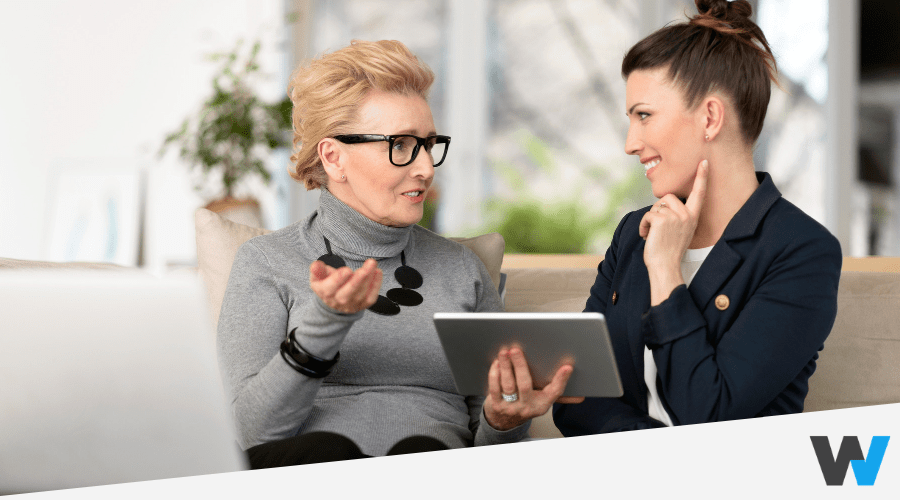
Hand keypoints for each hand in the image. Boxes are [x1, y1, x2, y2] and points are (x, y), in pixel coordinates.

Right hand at [309, 258, 381, 313]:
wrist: (335, 302)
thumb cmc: (327, 284)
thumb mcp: (318, 276)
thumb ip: (317, 270)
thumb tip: (316, 264)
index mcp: (325, 292)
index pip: (331, 288)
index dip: (339, 279)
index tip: (347, 270)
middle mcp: (339, 301)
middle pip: (349, 292)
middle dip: (359, 278)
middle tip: (368, 264)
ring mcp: (352, 304)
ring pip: (361, 293)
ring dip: (369, 278)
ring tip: (372, 264)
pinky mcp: (363, 304)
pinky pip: (371, 297)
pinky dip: (376, 285)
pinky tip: (378, 272)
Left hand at [483, 348, 582, 430]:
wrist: (505, 422)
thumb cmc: (527, 403)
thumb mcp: (543, 400)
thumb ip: (558, 392)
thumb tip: (580, 396)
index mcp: (542, 404)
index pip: (555, 392)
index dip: (561, 379)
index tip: (567, 367)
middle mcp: (527, 407)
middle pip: (525, 385)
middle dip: (520, 366)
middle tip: (516, 350)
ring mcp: (511, 407)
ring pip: (508, 385)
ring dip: (505, 367)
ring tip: (505, 352)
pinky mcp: (496, 405)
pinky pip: (495, 388)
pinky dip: (495, 374)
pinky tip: (497, 363)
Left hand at [639, 160, 707, 304]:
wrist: (665, 266)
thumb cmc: (669, 251)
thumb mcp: (680, 231)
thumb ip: (677, 216)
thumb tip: (663, 204)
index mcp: (693, 217)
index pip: (699, 194)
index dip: (701, 177)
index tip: (703, 162)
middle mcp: (687, 215)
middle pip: (668, 197)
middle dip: (659, 209)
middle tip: (657, 227)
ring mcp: (675, 217)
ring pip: (656, 206)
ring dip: (650, 220)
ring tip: (654, 235)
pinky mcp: (662, 219)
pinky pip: (648, 214)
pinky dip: (643, 225)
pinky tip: (646, 236)